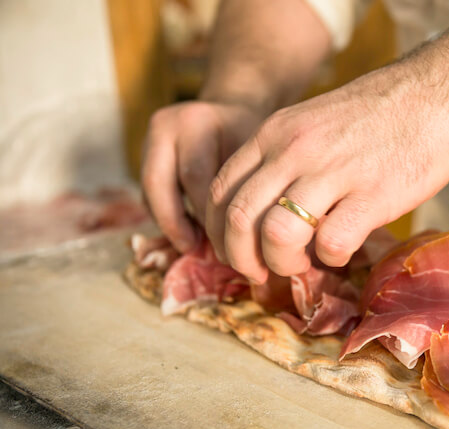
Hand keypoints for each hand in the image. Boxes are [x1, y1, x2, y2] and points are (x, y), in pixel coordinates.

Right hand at [141, 101, 260, 251]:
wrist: (232, 109)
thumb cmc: (249, 135)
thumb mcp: (253, 151)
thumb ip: (241, 185)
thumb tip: (242, 237)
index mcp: (196, 122)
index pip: (195, 177)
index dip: (205, 214)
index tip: (221, 241)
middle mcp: (166, 127)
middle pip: (159, 184)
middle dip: (175, 222)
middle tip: (193, 248)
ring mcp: (149, 138)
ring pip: (149, 191)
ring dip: (168, 221)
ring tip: (189, 245)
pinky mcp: (144, 154)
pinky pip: (149, 192)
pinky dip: (166, 214)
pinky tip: (186, 230)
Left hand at [204, 67, 448, 281]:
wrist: (436, 95)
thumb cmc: (376, 116)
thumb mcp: (312, 123)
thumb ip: (283, 160)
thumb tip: (265, 211)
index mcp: (274, 134)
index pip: (220, 192)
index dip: (222, 233)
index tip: (240, 252)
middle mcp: (294, 150)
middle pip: (239, 219)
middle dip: (243, 259)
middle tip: (263, 272)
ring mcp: (332, 172)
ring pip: (277, 235)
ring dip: (284, 263)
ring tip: (304, 264)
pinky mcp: (372, 195)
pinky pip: (331, 243)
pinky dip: (331, 259)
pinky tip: (343, 250)